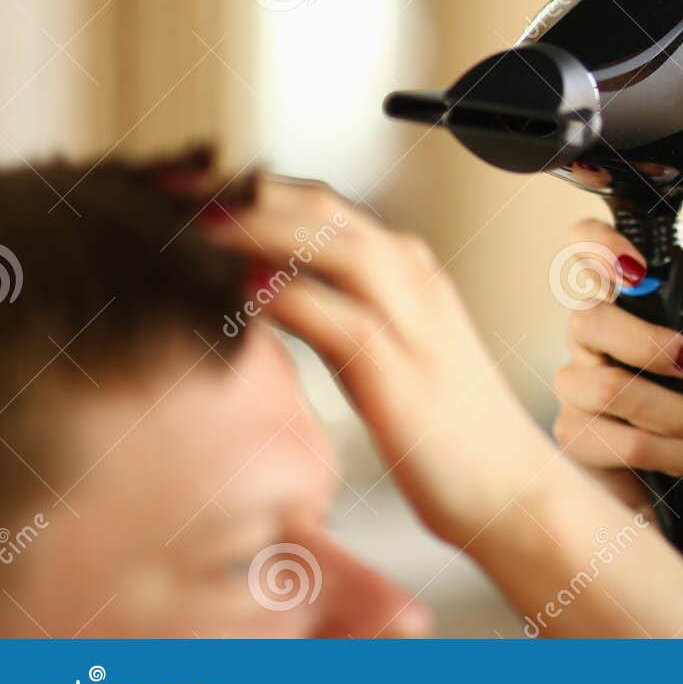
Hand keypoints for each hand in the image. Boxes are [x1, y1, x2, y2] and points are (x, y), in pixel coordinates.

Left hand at [200, 175, 549, 546]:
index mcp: (412, 273)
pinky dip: (287, 297)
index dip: (250, 191)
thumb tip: (260, 295)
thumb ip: (339, 316)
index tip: (184, 191)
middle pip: (322, 210)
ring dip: (258, 230)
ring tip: (189, 229)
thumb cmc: (448, 436)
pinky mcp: (404, 375)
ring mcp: (415, 324)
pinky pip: (339, 319)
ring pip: (333, 246)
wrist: (514, 492)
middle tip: (168, 194)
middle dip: (242, 195)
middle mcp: (416, 282)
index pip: (322, 207)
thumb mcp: (390, 356)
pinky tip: (238, 294)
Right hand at [551, 218, 682, 511]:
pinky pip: (621, 441)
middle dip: (654, 346)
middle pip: (590, 320)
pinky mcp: (575, 438)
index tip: (637, 268)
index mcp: (623, 299)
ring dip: (676, 413)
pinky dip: (674, 452)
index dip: (597, 244)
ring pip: (608, 388)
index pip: (584, 247)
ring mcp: (575, 386)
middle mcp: (588, 336)